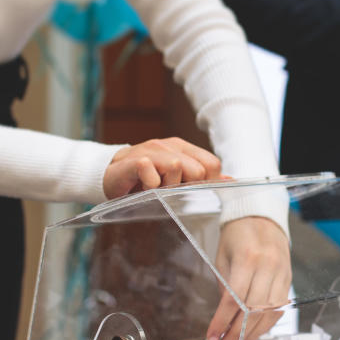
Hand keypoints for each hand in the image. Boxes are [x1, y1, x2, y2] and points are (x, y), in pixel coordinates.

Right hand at [103, 137, 222, 198]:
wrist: (110, 175)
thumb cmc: (145, 179)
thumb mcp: (176, 178)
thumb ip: (202, 178)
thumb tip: (230, 180)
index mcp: (183, 149)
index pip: (212, 164)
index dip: (207, 184)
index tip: (190, 194)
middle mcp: (169, 146)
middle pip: (198, 170)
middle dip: (187, 188)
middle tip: (169, 192)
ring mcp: (152, 151)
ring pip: (177, 168)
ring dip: (167, 188)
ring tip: (154, 190)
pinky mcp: (135, 160)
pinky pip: (151, 172)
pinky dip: (149, 185)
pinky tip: (142, 188)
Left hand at [205, 217, 291, 339]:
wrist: (261, 216)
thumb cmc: (237, 235)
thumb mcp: (222, 258)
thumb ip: (224, 288)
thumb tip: (223, 321)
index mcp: (248, 258)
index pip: (234, 300)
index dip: (221, 324)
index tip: (210, 339)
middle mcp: (268, 267)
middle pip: (253, 311)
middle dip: (236, 335)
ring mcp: (282, 273)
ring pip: (269, 314)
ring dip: (252, 335)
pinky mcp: (289, 279)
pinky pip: (278, 308)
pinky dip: (265, 324)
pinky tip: (252, 334)